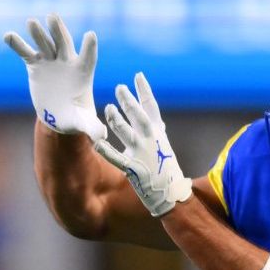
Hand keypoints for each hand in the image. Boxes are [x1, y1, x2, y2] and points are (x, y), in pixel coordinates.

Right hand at [3, 14, 105, 140]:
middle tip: (52, 17)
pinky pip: (26, 52)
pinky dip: (18, 44)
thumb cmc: (75, 117)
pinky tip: (8, 36)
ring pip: (45, 43)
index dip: (89, 48)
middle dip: (59, 31)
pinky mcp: (36, 64)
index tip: (91, 35)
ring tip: (32, 22)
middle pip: (64, 43)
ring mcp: (51, 61)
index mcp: (83, 72)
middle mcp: (67, 62)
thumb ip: (92, 126)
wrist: (58, 115)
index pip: (88, 57)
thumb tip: (101, 136)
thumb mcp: (83, 122)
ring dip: (38, 33)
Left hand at [93, 73, 193, 216]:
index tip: (137, 75)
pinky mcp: (133, 168)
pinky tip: (97, 143)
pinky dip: (107, 151)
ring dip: (117, 120)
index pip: (151, 106)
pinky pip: (117, 158)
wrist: (171, 193)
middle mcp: (151, 140)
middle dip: (129, 101)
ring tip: (108, 108)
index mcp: (158, 132)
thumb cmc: (166, 168)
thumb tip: (156, 117)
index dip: (144, 90)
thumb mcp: (164, 145)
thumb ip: (157, 129)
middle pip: (138, 116)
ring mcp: (142, 153)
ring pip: (126, 132)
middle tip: (119, 88)